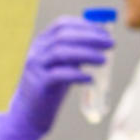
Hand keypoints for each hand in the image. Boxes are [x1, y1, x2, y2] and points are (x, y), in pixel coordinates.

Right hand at [0, 16, 116, 139]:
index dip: (85, 25)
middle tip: (111, 44)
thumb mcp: (63, 65)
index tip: (105, 32)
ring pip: (61, 53)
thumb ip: (76, 53)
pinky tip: (90, 78)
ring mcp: (35, 67)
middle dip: (90, 37)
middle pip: (64, 36)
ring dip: (86, 53)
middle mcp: (36, 52)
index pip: (62, 25)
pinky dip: (77, 75)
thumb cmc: (50, 88)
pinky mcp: (38, 84)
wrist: (29, 114)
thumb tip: (102, 41)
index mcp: (41, 43)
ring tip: (104, 60)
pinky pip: (59, 75)